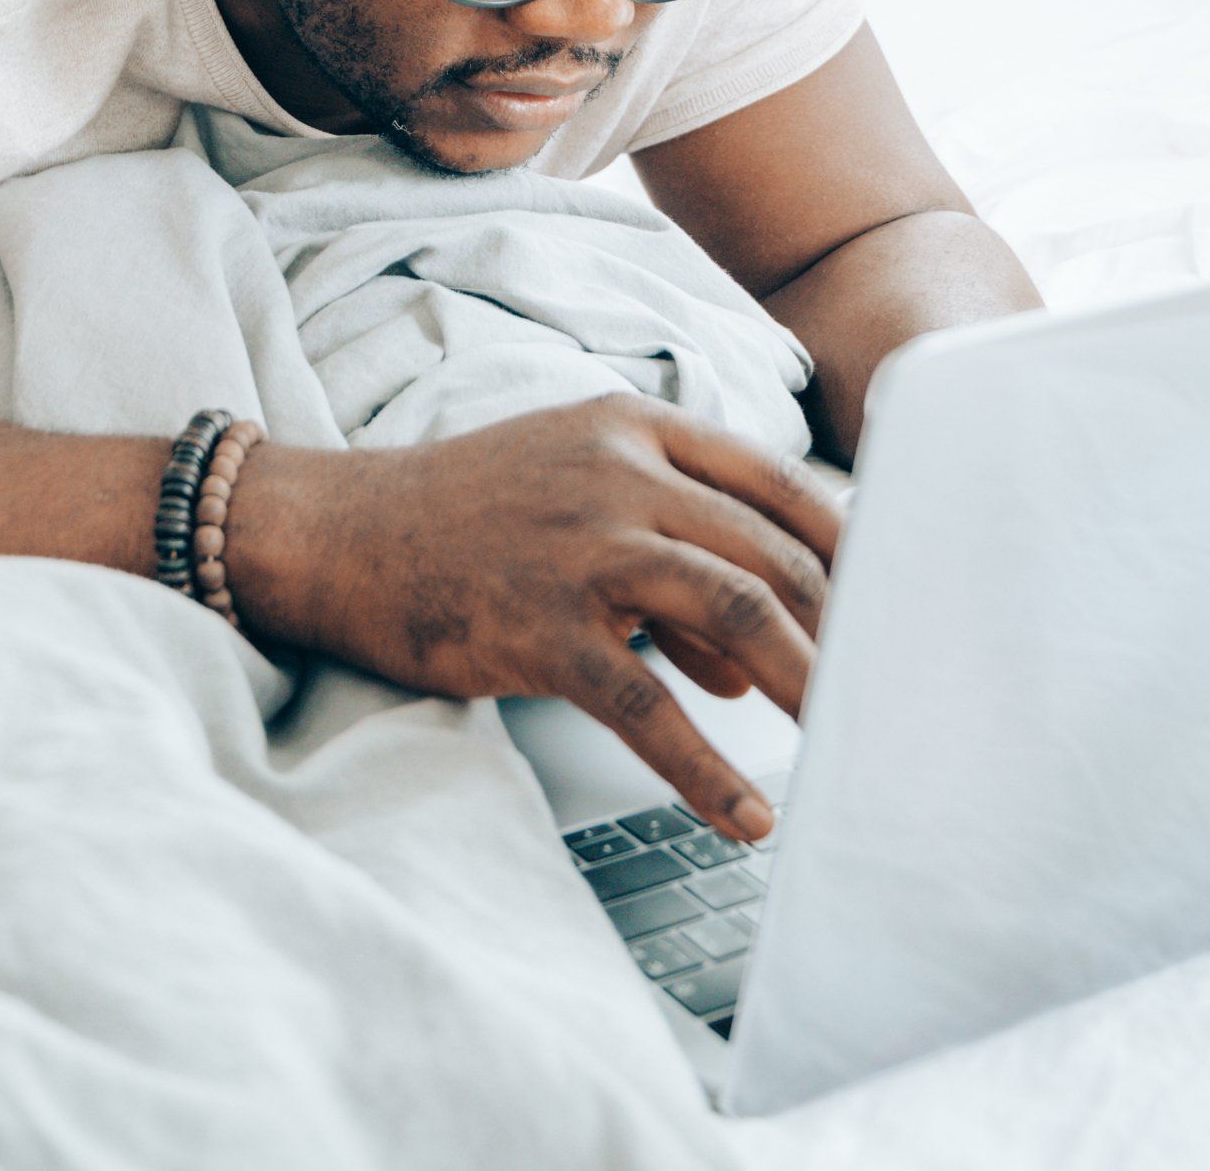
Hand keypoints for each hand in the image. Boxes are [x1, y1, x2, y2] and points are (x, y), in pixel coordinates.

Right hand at [233, 395, 840, 839]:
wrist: (339, 532)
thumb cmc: (460, 519)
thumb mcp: (571, 494)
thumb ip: (670, 559)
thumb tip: (757, 671)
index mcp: (632, 427)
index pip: (777, 481)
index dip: (851, 545)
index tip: (903, 601)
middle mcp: (620, 471)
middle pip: (773, 550)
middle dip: (845, 629)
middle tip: (889, 691)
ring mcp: (582, 543)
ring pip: (737, 609)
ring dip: (808, 686)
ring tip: (849, 746)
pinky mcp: (540, 622)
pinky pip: (649, 705)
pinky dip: (709, 770)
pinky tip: (746, 815)